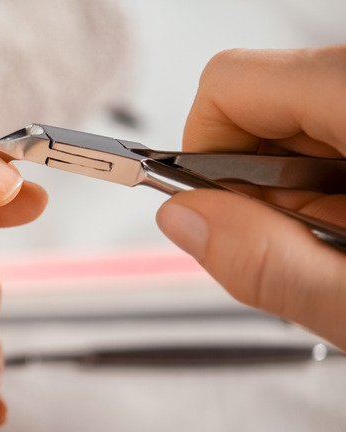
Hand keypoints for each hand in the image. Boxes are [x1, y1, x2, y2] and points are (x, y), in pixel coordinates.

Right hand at [156, 46, 345, 348]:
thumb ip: (269, 265)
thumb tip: (183, 221)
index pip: (232, 84)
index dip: (201, 148)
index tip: (215, 206)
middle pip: (261, 97)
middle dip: (251, 176)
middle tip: (295, 238)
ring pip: (296, 115)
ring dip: (292, 185)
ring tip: (337, 236)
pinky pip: (327, 126)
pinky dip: (325, 178)